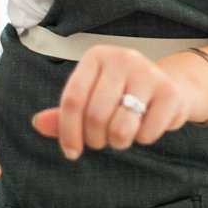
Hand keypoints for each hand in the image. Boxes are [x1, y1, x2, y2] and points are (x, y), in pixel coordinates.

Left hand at [31, 45, 191, 159]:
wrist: (169, 85)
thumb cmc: (122, 94)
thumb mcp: (92, 97)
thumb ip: (64, 113)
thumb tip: (37, 124)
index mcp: (96, 56)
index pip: (73, 99)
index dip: (68, 131)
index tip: (71, 152)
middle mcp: (122, 58)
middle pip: (95, 116)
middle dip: (96, 139)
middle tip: (102, 140)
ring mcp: (148, 73)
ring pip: (121, 128)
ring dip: (119, 142)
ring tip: (123, 132)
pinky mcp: (170, 92)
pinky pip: (146, 133)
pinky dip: (143, 138)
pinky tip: (146, 125)